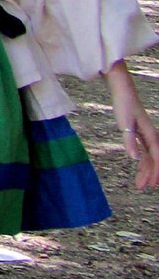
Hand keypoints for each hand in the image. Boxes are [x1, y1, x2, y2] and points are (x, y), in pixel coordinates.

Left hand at [105, 61, 158, 190]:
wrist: (123, 91)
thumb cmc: (124, 106)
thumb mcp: (125, 125)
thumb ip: (130, 142)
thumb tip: (135, 159)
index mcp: (151, 136)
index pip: (157, 158)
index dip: (156, 172)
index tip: (152, 184)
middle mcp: (152, 136)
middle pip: (154, 160)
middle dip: (151, 175)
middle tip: (144, 188)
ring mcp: (146, 135)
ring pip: (150, 157)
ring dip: (146, 170)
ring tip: (140, 183)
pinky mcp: (140, 133)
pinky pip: (145, 151)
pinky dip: (143, 161)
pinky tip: (139, 167)